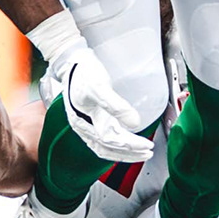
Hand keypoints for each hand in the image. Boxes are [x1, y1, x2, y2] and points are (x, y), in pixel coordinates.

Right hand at [39, 38, 152, 163]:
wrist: (71, 63)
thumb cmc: (84, 73)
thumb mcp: (100, 86)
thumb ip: (116, 106)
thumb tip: (134, 123)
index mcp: (84, 120)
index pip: (110, 139)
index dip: (130, 144)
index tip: (147, 145)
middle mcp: (82, 126)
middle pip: (107, 147)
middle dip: (129, 152)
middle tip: (148, 153)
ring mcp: (83, 126)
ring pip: (102, 148)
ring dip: (122, 153)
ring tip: (139, 154)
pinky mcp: (86, 123)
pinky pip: (99, 143)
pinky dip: (112, 149)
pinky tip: (121, 148)